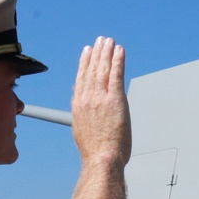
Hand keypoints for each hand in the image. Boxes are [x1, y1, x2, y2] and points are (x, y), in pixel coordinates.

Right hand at [71, 37, 131, 166]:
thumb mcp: (81, 129)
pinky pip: (116, 75)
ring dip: (107, 52)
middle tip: (101, 40)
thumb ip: (82, 113)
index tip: (88, 51)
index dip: (85, 62)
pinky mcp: (115, 100)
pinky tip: (120, 51)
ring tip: (110, 41)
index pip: (81, 78)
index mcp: (79, 105)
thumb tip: (82, 105)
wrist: (102, 158)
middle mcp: (87, 98)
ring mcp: (101, 98)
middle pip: (92, 69)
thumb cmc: (95, 151)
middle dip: (97, 53)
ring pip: (103, 69)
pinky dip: (118, 61)